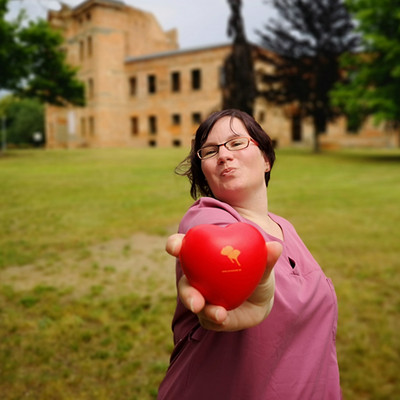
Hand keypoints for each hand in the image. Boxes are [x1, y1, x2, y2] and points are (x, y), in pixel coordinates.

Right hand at [166, 233, 281, 331]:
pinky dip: (215, 319)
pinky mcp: (208, 316)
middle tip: (195, 300)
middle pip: (184, 283)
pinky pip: (208, 319)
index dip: (175, 245)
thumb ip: (267, 258)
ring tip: (217, 314)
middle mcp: (197, 278)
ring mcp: (201, 297)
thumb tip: (275, 247)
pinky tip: (223, 318)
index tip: (173, 247)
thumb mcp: (263, 264)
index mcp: (203, 256)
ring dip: (202, 310)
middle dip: (186, 291)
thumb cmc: (256, 272)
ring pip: (194, 303)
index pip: (183, 247)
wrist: (261, 297)